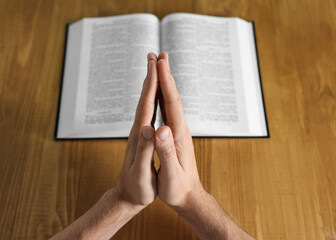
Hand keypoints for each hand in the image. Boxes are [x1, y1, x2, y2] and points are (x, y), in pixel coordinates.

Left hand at [114, 53, 157, 206]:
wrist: (126, 196)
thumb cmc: (137, 188)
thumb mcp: (141, 173)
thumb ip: (144, 150)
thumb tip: (148, 127)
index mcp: (139, 136)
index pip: (146, 106)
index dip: (151, 84)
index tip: (156, 64)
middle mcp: (137, 130)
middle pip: (144, 99)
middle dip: (150, 76)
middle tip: (154, 56)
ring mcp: (138, 132)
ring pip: (145, 103)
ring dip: (149, 84)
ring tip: (154, 69)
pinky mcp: (141, 137)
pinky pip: (147, 112)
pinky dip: (151, 99)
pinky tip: (154, 96)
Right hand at [155, 52, 204, 208]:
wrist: (190, 196)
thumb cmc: (178, 188)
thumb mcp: (171, 174)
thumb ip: (166, 152)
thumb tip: (161, 129)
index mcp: (178, 135)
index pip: (172, 103)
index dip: (165, 82)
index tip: (160, 63)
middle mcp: (180, 129)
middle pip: (172, 96)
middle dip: (165, 75)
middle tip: (158, 55)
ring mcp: (178, 131)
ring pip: (171, 101)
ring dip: (165, 83)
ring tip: (159, 67)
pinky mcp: (175, 135)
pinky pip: (168, 110)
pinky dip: (163, 97)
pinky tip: (159, 93)